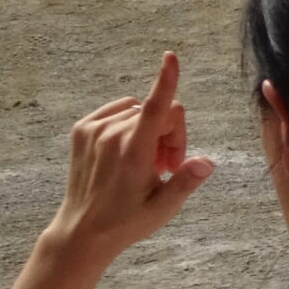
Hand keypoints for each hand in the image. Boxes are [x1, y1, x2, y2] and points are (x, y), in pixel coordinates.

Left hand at [42, 52, 213, 270]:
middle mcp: (112, 135)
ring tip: (146, 163)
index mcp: (133, 152)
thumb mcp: (163, 208)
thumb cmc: (126, 221)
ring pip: (140, 111)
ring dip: (150, 131)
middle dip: (170, 135)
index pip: (155, 108)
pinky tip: (128, 150)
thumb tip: (207, 162)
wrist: (81, 231)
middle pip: (160, 113)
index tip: (170, 57)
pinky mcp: (82, 129)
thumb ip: (186, 181)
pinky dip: (130, 122)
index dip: (166, 80)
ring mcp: (93, 130)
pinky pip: (119, 109)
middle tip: (166, 167)